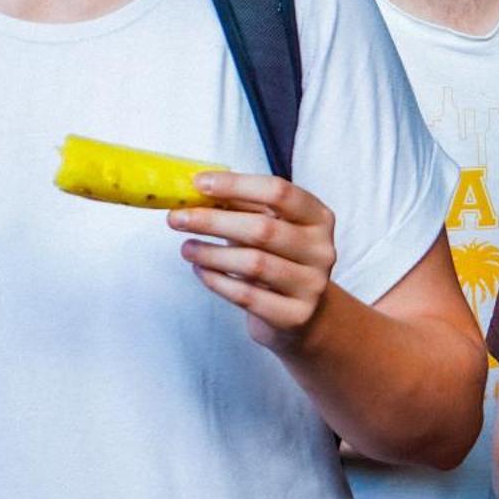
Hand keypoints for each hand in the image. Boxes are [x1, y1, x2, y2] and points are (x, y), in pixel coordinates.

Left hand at [171, 172, 337, 350]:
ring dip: (211, 253)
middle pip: (263, 229)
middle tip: (177, 218)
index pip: (280, 193)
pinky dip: (217, 281)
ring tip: (186, 248)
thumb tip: (197, 188)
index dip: (237, 185)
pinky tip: (201, 270)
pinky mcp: (295, 315)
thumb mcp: (269, 225)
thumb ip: (242, 205)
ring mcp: (312, 284)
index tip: (198, 183)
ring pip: (254, 264)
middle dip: (213, 221)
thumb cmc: (277, 259)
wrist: (302, 313)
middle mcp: (321, 249)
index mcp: (318, 217)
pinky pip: (247, 296)